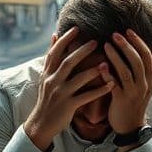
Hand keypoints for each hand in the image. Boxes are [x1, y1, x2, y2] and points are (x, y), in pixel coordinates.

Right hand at [24, 27, 114, 149]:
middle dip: (82, 51)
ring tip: (106, 62)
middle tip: (96, 42)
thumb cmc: (47, 98)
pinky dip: (99, 90)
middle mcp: (52, 81)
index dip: (65, 39)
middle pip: (68, 62)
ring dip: (92, 70)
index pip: (55, 52)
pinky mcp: (68, 106)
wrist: (40, 123)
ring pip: (78, 79)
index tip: (76, 28)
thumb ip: (52, 58)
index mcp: (47, 73)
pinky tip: (111, 84)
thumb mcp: (45, 77)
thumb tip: (54, 36)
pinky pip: (86, 96)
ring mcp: (60, 94)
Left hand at [101, 30, 151, 135]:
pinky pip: (114, 85)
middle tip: (115, 34)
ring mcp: (133, 93)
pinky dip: (107, 74)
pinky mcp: (122, 100)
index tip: (128, 31)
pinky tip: (100, 64)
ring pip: (126, 71)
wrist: (130, 126)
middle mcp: (144, 84)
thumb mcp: (147, 85)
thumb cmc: (135, 102)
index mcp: (150, 78)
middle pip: (137, 60)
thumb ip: (151, 69)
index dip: (138, 42)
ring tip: (106, 44)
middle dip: (126, 45)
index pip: (147, 55)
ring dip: (115, 56)